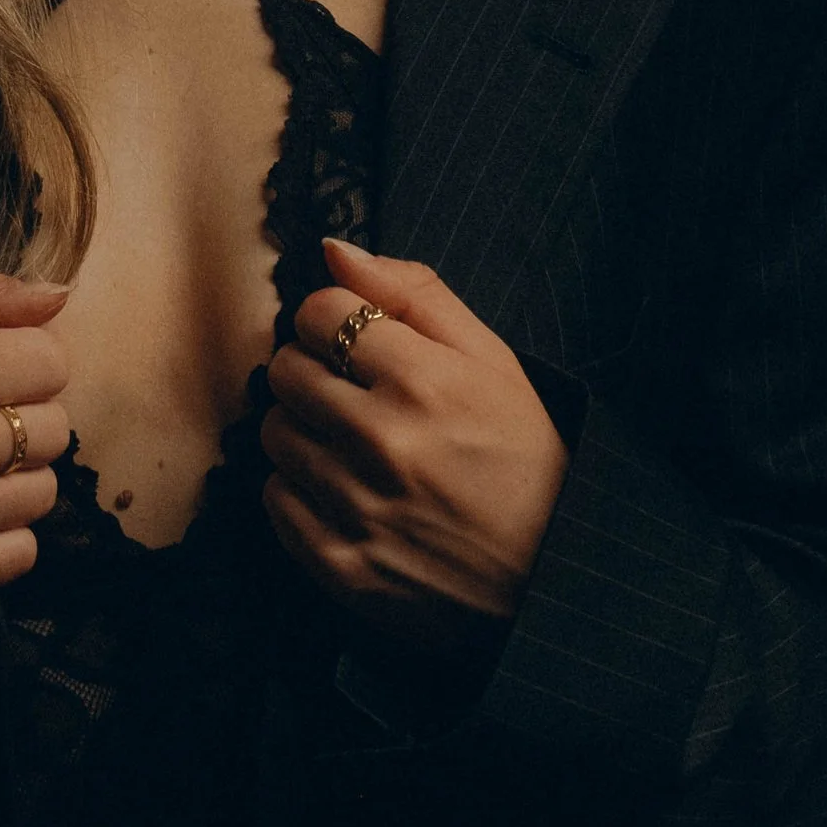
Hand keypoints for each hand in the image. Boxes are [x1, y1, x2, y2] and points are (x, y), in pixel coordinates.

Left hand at [260, 237, 566, 653]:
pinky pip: (275, 501)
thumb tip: (332, 249)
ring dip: (303, 427)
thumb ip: (412, 291)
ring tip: (348, 440)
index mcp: (421, 380)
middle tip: (351, 389)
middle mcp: (382, 442)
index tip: (355, 341)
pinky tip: (343, 489)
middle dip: (312, 367)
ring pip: (275, 433)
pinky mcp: (341, 566)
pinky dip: (300, 489)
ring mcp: (358, 509)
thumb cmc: (522, 455)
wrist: (551, 577)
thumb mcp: (491, 358)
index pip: (316, 312)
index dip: (333, 317)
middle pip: (286, 369)